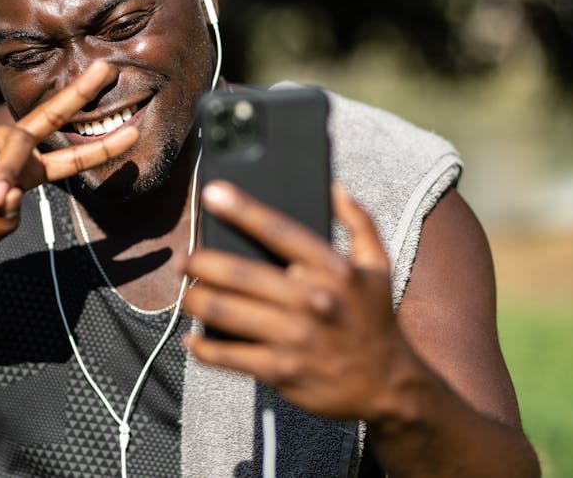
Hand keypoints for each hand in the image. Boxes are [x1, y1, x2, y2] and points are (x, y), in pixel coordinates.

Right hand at [0, 61, 136, 250]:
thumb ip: (6, 220)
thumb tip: (13, 195)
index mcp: (26, 174)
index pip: (70, 158)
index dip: (100, 149)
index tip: (134, 135)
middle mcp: (11, 150)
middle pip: (51, 116)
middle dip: (80, 93)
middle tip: (108, 70)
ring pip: (14, 145)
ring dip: (5, 174)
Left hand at [182, 180, 416, 420]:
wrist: (388, 385)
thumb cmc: (375, 320)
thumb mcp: (379, 266)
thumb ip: (359, 222)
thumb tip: (335, 186)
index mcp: (334, 270)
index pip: (280, 231)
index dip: (243, 209)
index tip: (212, 193)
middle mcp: (312, 300)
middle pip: (241, 274)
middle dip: (201, 263)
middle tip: (184, 260)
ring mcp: (294, 337)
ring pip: (227, 312)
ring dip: (195, 301)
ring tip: (184, 295)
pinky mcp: (281, 370)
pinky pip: (230, 356)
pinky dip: (204, 348)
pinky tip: (192, 340)